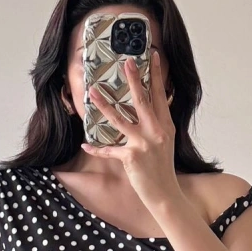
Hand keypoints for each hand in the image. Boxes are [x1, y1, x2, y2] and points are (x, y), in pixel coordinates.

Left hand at [86, 49, 178, 210]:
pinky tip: (85, 144)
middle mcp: (156, 131)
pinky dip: (96, 148)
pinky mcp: (131, 157)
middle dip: (133, 80)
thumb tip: (154, 106)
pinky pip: (109, 150)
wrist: (165, 193)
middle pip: (142, 100)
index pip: (160, 96)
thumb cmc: (163, 168)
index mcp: (165, 126)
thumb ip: (159, 124)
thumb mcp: (166, 142)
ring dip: (104, 105)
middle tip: (126, 62)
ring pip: (120, 119)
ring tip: (93, 92)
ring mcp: (143, 144)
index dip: (156, 76)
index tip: (153, 57)